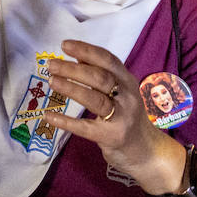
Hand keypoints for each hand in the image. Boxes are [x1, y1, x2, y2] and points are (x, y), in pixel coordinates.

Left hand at [41, 40, 177, 186]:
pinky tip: (49, 116)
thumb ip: (102, 75)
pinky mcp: (112, 137)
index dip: (86, 50)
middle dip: (73, 69)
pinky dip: (66, 121)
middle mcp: (127, 97)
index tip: (64, 44)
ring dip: (71, 88)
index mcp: (128, 81)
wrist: (147, 152)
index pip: (107, 60)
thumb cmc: (128, 118)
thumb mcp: (121, 93)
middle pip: (99, 77)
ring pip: (95, 99)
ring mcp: (121, 117)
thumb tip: (78, 56)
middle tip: (51, 65)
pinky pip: (86, 128)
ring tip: (51, 81)